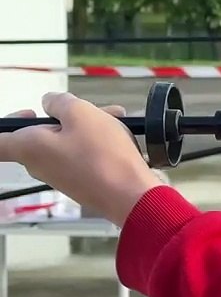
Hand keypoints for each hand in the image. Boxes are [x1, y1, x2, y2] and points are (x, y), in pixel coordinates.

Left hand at [0, 93, 162, 225]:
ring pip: (67, 142)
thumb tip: (51, 102)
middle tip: (88, 108)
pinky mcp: (81, 182)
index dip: (8, 122)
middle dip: (66, 117)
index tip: (30, 113)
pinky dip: (97, 141)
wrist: (131, 195)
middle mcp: (39, 164)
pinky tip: (120, 133)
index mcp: (28, 147)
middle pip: (42, 134)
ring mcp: (61, 175)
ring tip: (115, 118)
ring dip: (88, 127)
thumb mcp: (82, 113)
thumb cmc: (103, 156)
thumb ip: (60, 102)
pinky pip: (82, 155)